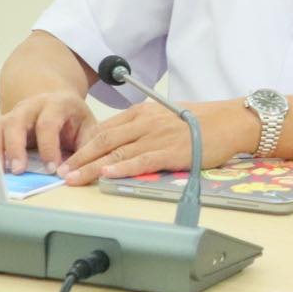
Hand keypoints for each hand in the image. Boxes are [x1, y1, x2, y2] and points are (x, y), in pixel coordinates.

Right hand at [0, 90, 95, 173]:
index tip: (52, 169)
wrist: (57, 100)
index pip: (48, 124)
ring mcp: (12, 114)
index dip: (49, 147)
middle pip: (16, 122)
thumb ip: (86, 148)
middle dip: (15, 147)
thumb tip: (74, 172)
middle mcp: (30, 106)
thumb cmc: (73, 119)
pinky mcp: (0, 124)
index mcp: (56, 104)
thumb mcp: (88, 128)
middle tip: (18, 170)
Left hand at [57, 98, 254, 185]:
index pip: (105, 129)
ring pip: (116, 153)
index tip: (68, 158)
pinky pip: (140, 161)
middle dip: (80, 157)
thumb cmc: (203, 120)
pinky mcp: (171, 152)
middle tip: (61, 172)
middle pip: (104, 141)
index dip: (84, 145)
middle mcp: (146, 121)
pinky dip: (121, 168)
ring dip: (91, 167)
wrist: (231, 121)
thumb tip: (123, 145)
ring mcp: (157, 136)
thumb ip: (144, 127)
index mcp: (143, 112)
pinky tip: (106, 174)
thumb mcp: (167, 116)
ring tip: (73, 179)